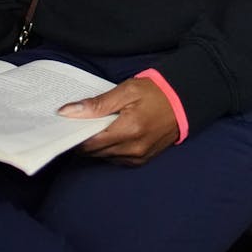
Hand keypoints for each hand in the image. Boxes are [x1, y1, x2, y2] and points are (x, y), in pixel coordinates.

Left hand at [59, 77, 179, 164]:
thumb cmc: (155, 93)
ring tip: (102, 126)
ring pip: (103, 157)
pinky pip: (115, 159)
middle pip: (94, 152)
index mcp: (129, 129)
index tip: (70, 123)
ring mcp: (138, 157)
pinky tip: (114, 134)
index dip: (76, 134)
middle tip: (86, 122)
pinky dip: (109, 149)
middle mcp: (133, 148)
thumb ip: (97, 104)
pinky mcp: (141, 161)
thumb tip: (68, 112)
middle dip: (86, 139)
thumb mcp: (127, 90)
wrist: (183, 102)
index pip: (89, 142)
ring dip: (98, 145)